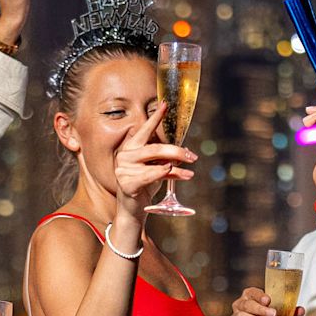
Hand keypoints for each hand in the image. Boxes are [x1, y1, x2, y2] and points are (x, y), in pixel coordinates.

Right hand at [114, 103, 196, 220]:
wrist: (132, 210)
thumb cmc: (144, 185)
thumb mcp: (156, 168)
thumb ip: (164, 157)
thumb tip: (183, 152)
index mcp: (131, 147)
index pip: (145, 129)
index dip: (156, 117)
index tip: (165, 104)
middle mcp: (125, 155)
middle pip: (156, 148)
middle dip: (177, 151)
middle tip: (192, 156)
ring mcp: (124, 169)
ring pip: (157, 163)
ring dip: (177, 167)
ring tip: (190, 173)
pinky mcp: (127, 184)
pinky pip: (151, 176)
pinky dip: (165, 174)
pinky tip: (174, 173)